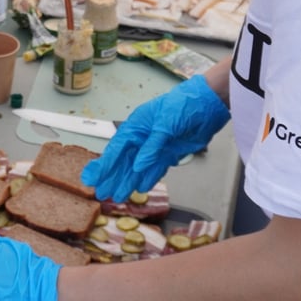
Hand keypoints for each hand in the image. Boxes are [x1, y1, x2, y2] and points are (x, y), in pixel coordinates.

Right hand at [81, 74, 229, 201]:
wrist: (209, 104)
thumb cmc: (184, 104)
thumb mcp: (165, 123)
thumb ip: (152, 146)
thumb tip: (138, 166)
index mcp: (137, 126)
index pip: (116, 149)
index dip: (103, 165)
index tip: (91, 178)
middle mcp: (143, 138)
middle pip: (124, 161)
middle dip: (112, 178)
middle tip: (101, 193)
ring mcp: (156, 147)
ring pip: (138, 168)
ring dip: (128, 182)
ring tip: (118, 196)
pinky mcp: (170, 153)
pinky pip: (156, 169)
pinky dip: (148, 178)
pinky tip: (140, 187)